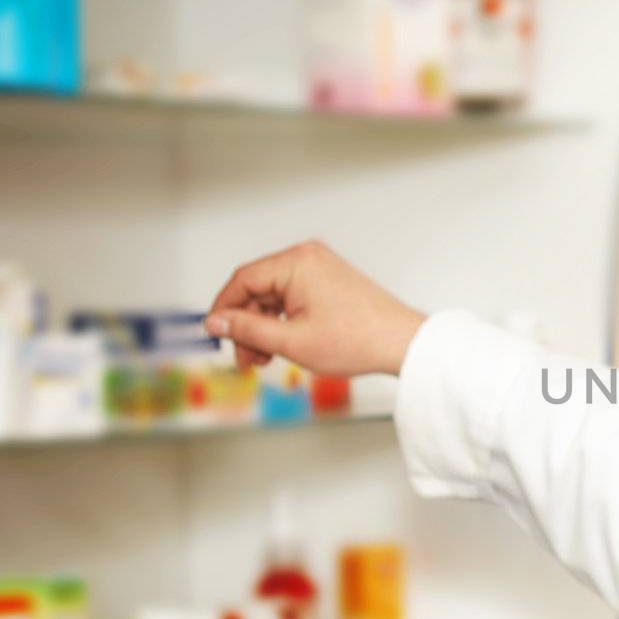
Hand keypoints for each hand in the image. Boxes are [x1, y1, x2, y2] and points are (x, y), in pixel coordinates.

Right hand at [205, 241, 425, 375]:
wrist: (402, 343)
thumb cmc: (359, 339)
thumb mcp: (291, 341)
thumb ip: (247, 330)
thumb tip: (216, 323)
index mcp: (297, 263)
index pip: (242, 280)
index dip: (224, 310)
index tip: (216, 335)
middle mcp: (308, 258)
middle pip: (257, 290)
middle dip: (247, 326)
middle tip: (245, 359)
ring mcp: (320, 268)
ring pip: (274, 298)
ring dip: (264, 328)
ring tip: (266, 360)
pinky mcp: (328, 282)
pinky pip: (292, 299)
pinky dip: (283, 323)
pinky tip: (283, 347)